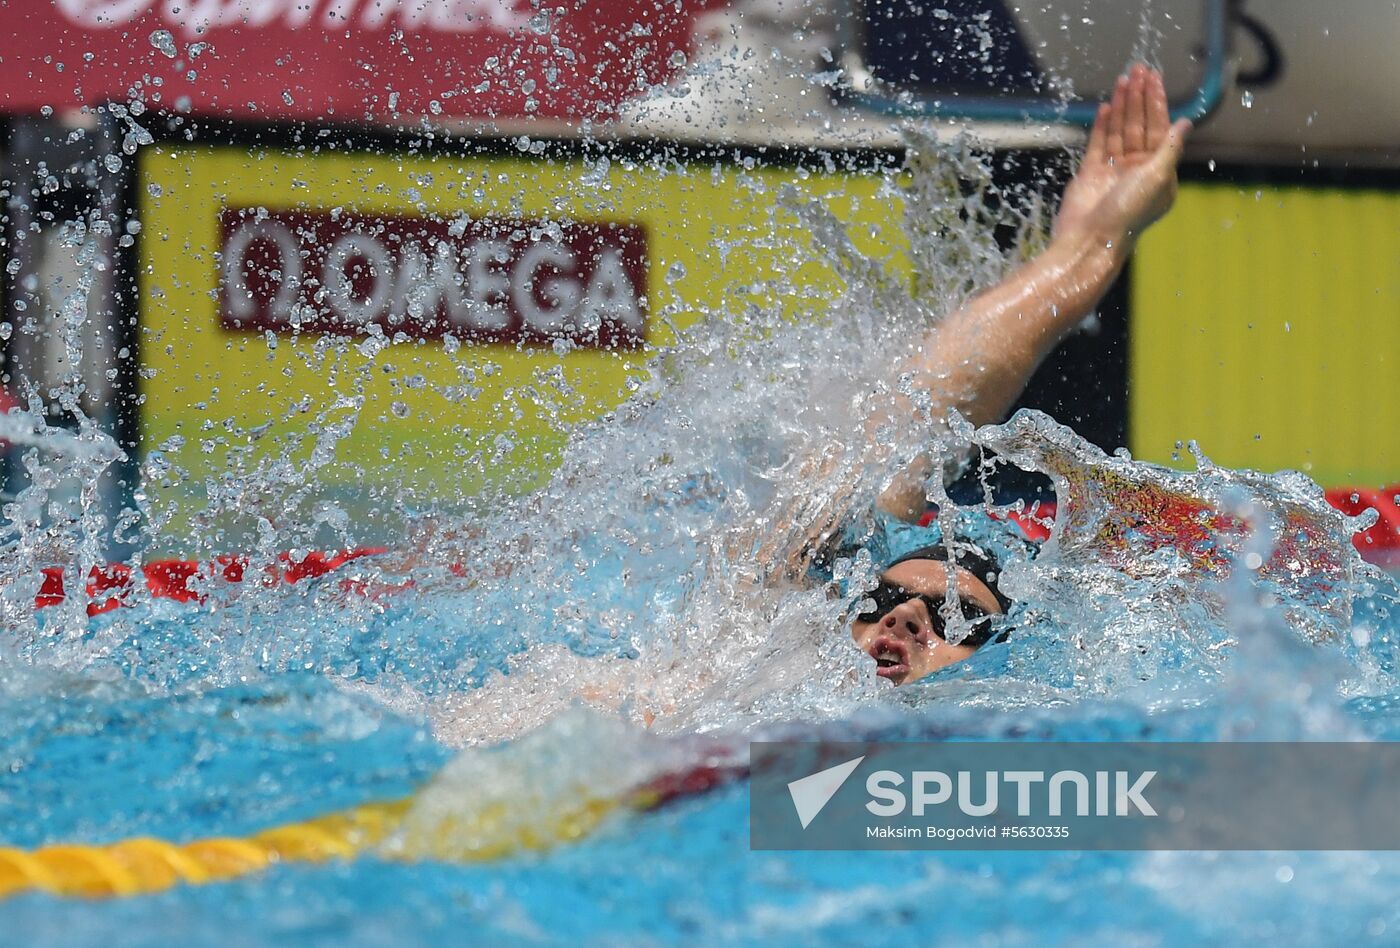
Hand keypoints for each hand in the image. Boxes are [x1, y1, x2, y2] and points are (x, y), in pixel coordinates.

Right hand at [1054, 64, 1191, 246]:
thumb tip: (1186, 123)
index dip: (1157, 102)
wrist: (1090, 239)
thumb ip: (1170, 148)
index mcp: (1158, 172)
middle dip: (1139, 97)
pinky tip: (1106, 107)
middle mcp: (1137, 170)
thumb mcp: (1157, 178)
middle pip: (1140, 125)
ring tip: (1122, 80)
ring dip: (1122, 105)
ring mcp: (1113, 171)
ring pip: (1119, 131)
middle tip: (1138, 70)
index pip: (1160, 129)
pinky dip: (1102, 125)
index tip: (1153, 79)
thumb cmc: (1128, 213)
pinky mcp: (1091, 174)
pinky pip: (1098, 144)